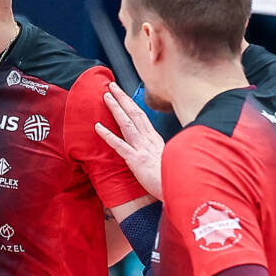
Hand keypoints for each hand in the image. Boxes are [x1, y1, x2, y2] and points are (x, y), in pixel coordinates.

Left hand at [95, 83, 162, 199]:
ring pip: (127, 123)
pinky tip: (98, 127)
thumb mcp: (164, 159)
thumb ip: (156, 150)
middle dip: (122, 98)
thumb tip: (150, 147)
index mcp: (155, 139)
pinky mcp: (136, 160)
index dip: (131, 103)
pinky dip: (108, 135)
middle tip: (111, 86)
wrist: (178, 188)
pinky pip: (119, 145)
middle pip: (134, 114)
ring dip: (116, 108)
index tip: (122, 94)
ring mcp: (142, 149)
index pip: (141, 116)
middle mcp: (149, 140)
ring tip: (106, 97)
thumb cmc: (170, 177)